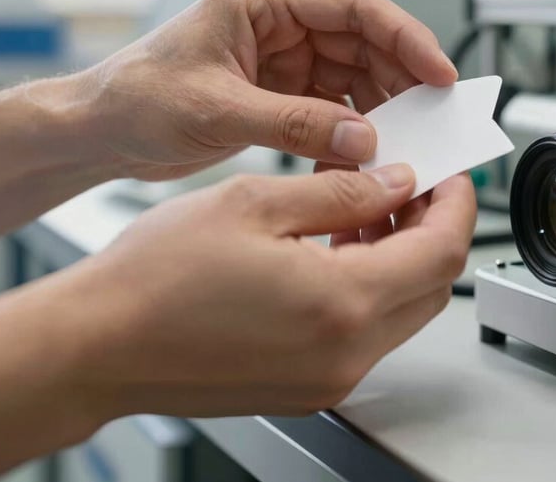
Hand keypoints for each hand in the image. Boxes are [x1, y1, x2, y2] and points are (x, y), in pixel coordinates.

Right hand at [66, 166, 474, 418]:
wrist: (99, 344)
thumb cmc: (157, 277)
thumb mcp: (256, 202)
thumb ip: (340, 191)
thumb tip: (394, 181)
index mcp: (342, 304)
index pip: (442, 251)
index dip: (457, 203)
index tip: (452, 173)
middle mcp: (345, 353)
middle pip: (431, 284)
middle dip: (430, 226)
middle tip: (406, 182)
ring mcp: (327, 376)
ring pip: (401, 307)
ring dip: (397, 253)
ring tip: (361, 206)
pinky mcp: (306, 382)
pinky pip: (364, 329)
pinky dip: (366, 284)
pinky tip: (332, 246)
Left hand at [82, 0, 456, 179]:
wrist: (102, 130)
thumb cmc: (137, 96)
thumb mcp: (217, 109)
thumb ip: (294, 122)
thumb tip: (361, 136)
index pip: (354, 6)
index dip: (405, 35)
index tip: (438, 71)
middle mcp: (278, 23)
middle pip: (363, 42)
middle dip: (399, 78)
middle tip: (429, 116)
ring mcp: (282, 59)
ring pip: (354, 76)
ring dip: (379, 108)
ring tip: (401, 140)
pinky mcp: (279, 92)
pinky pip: (332, 106)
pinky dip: (349, 130)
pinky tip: (358, 154)